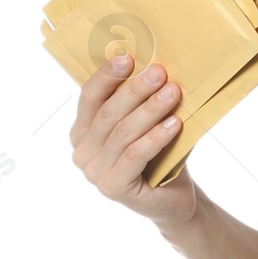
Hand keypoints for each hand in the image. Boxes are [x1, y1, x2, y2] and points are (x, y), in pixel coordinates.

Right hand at [70, 51, 198, 228]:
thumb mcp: (149, 126)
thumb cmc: (161, 158)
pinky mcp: (111, 188)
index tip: (128, 57)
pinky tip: (175, 124)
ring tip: (173, 93)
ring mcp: (93, 172)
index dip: (107, 76)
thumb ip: (142, 103)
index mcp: (83, 131)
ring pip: (123, 133)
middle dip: (135, 90)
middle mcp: (81, 151)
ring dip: (150, 110)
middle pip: (108, 113)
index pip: (89, 97)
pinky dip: (156, 137)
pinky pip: (135, 155)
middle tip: (160, 72)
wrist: (175, 201)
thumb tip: (157, 68)